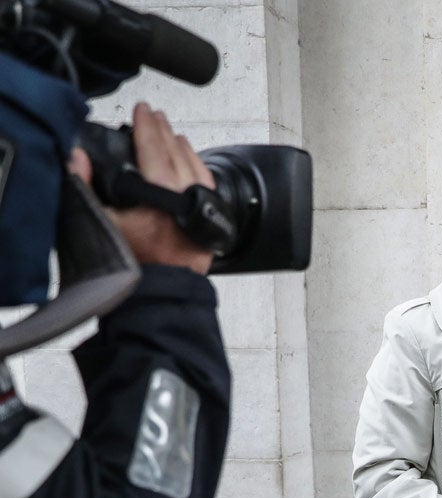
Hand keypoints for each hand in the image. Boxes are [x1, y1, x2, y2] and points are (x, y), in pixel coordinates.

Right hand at [68, 103, 216, 274]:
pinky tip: (191, 160)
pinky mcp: (212, 220)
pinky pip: (207, 184)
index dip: (147, 127)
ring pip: (195, 167)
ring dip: (181, 147)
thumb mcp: (103, 223)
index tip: (143, 109)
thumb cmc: (136, 263)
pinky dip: (197, 167)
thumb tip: (78, 158)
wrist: (163, 292)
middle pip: (177, 154)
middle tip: (154, 115)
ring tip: (170, 132)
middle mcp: (188, 198)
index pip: (155, 150)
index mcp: (163, 195)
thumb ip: (87, 187)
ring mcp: (204, 209)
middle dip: (163, 131)